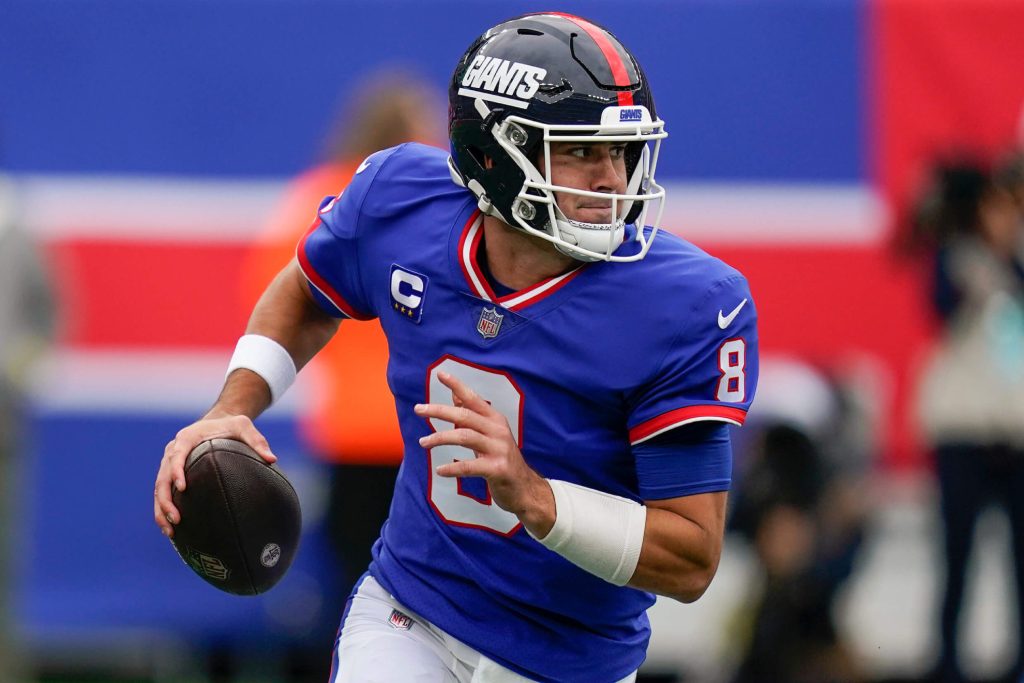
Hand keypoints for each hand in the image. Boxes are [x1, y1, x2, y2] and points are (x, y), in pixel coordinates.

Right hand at [153, 414, 275, 537]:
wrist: (217, 422)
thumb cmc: (231, 426)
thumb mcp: (244, 426)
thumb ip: (257, 441)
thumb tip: (272, 459)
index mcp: (187, 438)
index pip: (176, 455)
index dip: (176, 471)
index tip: (182, 488)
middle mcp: (173, 451)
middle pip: (162, 478)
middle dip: (165, 500)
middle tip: (176, 519)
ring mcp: (169, 464)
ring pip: (159, 489)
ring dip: (162, 511)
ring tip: (171, 532)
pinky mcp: (171, 474)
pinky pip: (164, 494)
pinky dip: (164, 511)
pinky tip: (172, 531)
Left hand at [414, 371, 553, 534]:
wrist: (525, 488)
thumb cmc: (502, 459)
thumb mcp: (489, 434)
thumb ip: (472, 416)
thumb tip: (455, 396)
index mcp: (495, 419)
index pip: (473, 399)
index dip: (457, 386)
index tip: (440, 374)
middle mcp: (498, 430)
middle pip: (465, 415)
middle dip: (439, 410)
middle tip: (418, 409)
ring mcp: (499, 449)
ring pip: (464, 437)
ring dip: (440, 438)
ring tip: (423, 442)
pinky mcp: (497, 469)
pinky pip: (470, 466)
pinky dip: (452, 467)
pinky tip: (440, 470)